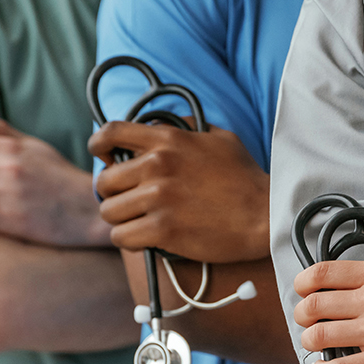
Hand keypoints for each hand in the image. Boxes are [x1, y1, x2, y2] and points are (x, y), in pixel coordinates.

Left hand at [90, 121, 269, 262]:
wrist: (265, 215)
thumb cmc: (245, 178)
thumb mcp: (219, 138)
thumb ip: (188, 128)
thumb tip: (169, 122)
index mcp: (167, 141)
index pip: (111, 133)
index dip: (98, 146)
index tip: (102, 157)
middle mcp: (157, 166)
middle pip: (104, 182)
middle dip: (112, 194)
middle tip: (130, 202)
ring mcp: (158, 199)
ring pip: (109, 213)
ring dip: (120, 220)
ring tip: (138, 223)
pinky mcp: (163, 230)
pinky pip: (122, 238)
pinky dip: (129, 241)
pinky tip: (145, 240)